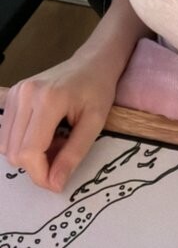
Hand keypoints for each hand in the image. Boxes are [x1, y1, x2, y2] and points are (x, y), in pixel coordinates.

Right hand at [0, 53, 116, 192]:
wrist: (91, 62)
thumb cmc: (97, 89)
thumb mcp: (95, 123)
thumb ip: (74, 154)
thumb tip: (55, 185)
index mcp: (48, 99)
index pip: (29, 152)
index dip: (40, 174)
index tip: (57, 182)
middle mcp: (25, 94)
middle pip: (14, 152)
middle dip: (36, 166)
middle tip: (60, 157)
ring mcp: (15, 92)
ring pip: (6, 145)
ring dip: (28, 155)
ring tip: (54, 143)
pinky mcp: (12, 94)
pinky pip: (6, 133)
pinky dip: (22, 142)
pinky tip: (43, 134)